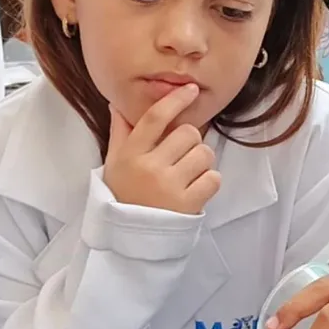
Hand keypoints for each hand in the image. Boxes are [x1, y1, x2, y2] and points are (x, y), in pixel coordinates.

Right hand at [103, 84, 220, 213]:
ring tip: (188, 175)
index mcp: (131, 154)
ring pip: (205, 154)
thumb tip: (118, 104)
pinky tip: (195, 189)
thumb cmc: (123, 195)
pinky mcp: (188, 203)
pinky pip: (214, 178)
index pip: (156, 117)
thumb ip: (121, 133)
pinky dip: (209, 182)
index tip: (191, 90)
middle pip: (189, 133)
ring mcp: (169, 185)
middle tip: (182, 157)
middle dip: (191, 143)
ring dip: (202, 162)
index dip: (176, 100)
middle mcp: (150, 167)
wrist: (130, 239)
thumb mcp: (114, 163)